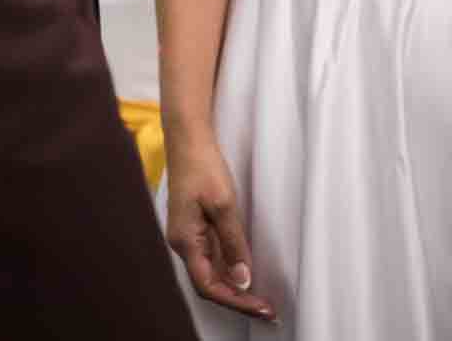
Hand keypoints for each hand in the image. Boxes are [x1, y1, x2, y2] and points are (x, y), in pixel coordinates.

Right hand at [163, 137, 277, 322]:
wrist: (189, 141)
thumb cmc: (204, 168)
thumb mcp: (224, 205)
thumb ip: (233, 244)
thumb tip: (243, 279)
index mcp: (185, 241)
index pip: (209, 286)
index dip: (236, 300)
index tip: (261, 307)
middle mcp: (183, 244)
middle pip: (209, 284)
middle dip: (238, 300)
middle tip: (267, 310)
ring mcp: (188, 237)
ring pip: (211, 273)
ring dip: (235, 288)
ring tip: (261, 299)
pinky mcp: (195, 228)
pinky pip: (212, 258)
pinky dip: (230, 270)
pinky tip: (246, 274)